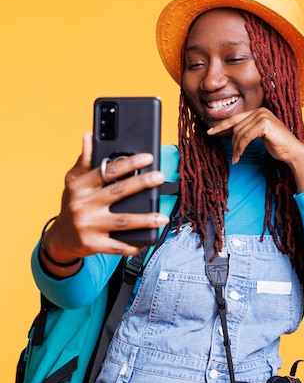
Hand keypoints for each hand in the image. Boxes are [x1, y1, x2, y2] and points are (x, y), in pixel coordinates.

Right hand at [41, 133, 168, 273]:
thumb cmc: (72, 204)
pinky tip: (147, 241)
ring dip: (145, 220)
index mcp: (81, 186)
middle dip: (142, 183)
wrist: (61, 238)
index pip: (107, 171)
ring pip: (122, 222)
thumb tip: (88, 136)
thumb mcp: (73, 181)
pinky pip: (117, 246)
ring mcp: (88, 226)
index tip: (147, 158)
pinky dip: (133, 245)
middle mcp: (84, 205)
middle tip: (160, 177)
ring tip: (162, 217)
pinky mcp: (92, 244)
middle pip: (118, 192)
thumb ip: (85, 160)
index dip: (129, 163)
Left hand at [207, 108, 303, 191]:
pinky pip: (245, 138)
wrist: (293, 152)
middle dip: (231, 143)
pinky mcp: (264, 124)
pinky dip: (240, 149)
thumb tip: (230, 132)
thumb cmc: (277, 145)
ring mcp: (262, 116)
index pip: (235, 118)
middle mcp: (260, 110)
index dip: (221, 125)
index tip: (210, 132)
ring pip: (239, 133)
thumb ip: (247, 130)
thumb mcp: (259, 135)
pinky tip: (239, 157)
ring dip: (236, 148)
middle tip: (232, 156)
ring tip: (236, 159)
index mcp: (258, 111)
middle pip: (236, 127)